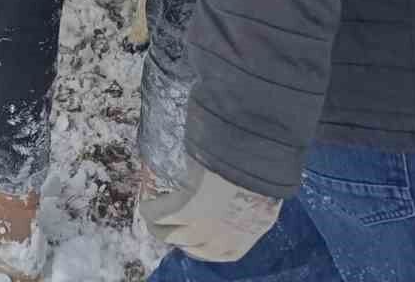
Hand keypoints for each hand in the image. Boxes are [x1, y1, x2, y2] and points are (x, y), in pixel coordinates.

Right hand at [139, 160, 281, 262]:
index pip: (220, 253)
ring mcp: (199, 227)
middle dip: (184, 237)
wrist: (256, 161)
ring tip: (155, 214)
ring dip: (160, 227)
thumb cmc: (267, 169)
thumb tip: (252, 182)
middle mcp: (221, 240)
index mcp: (244, 238)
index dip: (207, 242)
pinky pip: (158, 215)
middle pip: (192, 248)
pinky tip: (148, 201)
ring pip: (171, 235)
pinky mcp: (181, 209)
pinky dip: (150, 209)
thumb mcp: (265, 190)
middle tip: (177, 221)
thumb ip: (254, 196)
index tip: (202, 227)